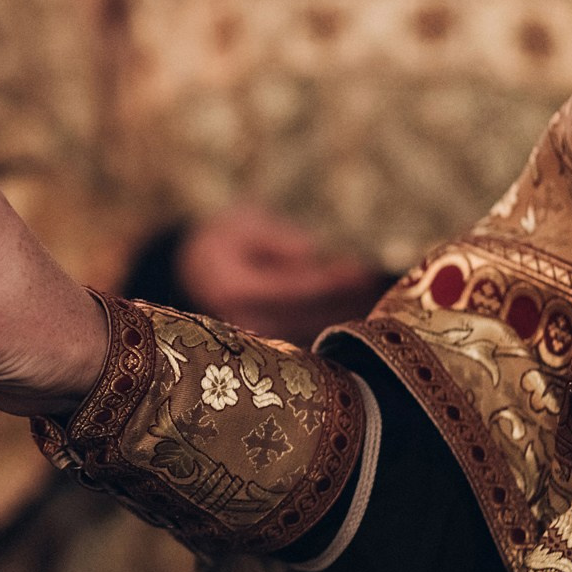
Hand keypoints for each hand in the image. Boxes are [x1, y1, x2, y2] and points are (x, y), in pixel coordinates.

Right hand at [176, 206, 389, 343]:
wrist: (191, 271)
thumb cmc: (221, 240)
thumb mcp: (242, 222)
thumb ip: (277, 238)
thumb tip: (312, 251)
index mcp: (235, 288)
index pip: (293, 288)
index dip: (329, 280)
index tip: (359, 270)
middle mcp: (244, 321)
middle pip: (308, 315)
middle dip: (345, 299)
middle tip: (380, 284)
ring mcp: (255, 340)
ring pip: (311, 330)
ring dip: (345, 313)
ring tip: (377, 295)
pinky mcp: (266, 348)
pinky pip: (306, 336)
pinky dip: (334, 321)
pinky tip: (359, 308)